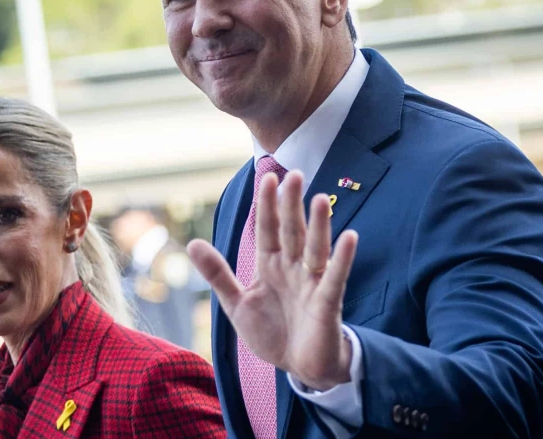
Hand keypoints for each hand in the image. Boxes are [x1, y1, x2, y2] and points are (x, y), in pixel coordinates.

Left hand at [188, 170, 358, 390]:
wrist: (300, 368)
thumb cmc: (272, 333)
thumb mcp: (237, 304)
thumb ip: (218, 274)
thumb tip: (192, 243)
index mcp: (270, 266)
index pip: (267, 229)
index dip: (267, 206)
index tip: (267, 178)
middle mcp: (293, 268)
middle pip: (292, 231)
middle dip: (291, 205)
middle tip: (294, 173)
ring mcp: (312, 283)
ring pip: (315, 248)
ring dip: (318, 225)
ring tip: (319, 199)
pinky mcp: (327, 302)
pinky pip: (335, 277)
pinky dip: (342, 258)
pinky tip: (350, 237)